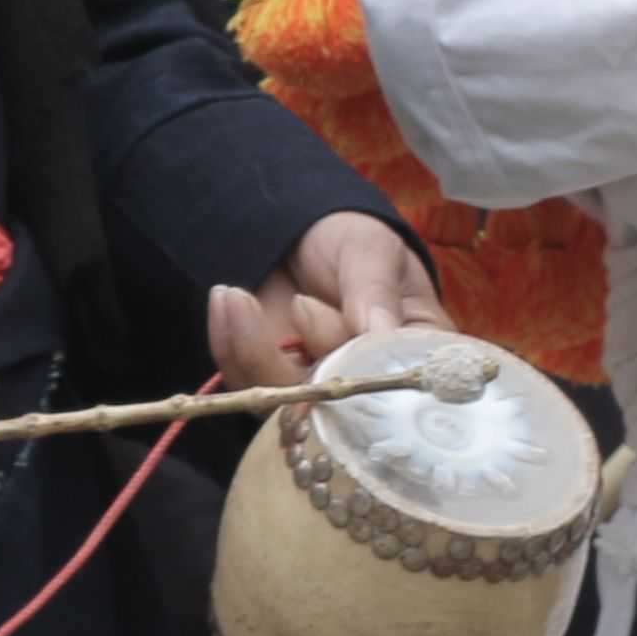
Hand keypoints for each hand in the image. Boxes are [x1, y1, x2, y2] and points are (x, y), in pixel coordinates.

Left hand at [214, 216, 446, 400]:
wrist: (303, 231)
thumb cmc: (352, 240)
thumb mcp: (370, 250)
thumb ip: (372, 288)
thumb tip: (376, 328)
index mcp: (408, 355)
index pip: (395, 386)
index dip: (364, 372)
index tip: (342, 332)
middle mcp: (363, 382)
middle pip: (338, 404)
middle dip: (310, 357)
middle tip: (302, 301)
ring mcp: (314, 385)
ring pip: (281, 403)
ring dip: (255, 352)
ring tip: (242, 297)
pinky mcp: (270, 380)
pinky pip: (246, 382)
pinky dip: (230, 345)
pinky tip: (228, 302)